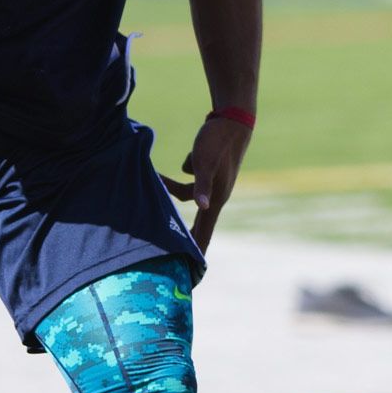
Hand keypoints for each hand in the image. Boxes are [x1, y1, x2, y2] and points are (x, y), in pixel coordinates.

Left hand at [161, 112, 250, 252]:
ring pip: (188, 193)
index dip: (198, 252)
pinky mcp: (208, 168)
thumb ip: (202, 185)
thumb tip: (204, 206)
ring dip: (173, 188)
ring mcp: (213, 181)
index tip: (194, 273)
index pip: (205, 231)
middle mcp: (215, 193)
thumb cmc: (218, 141)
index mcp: (216, 198)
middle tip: (174, 252)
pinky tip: (182, 159)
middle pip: (197, 220)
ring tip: (157, 179)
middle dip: (186, 234)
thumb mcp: (205, 163)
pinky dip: (183, 170)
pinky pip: (191, 176)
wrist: (233, 119)